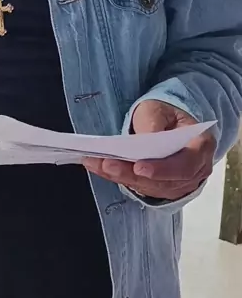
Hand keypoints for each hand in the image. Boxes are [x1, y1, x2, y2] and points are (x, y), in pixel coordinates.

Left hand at [82, 100, 215, 200]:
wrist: (170, 123)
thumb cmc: (167, 114)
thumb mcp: (159, 109)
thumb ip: (153, 124)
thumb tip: (143, 141)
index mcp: (201, 146)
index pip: (185, 165)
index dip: (162, 169)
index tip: (139, 167)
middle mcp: (195, 171)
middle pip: (163, 181)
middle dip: (131, 174)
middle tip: (107, 164)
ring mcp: (180, 183)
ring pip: (149, 188)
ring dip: (121, 177)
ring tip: (97, 164)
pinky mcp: (163, 188)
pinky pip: (141, 187)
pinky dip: (119, 178)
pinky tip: (99, 168)